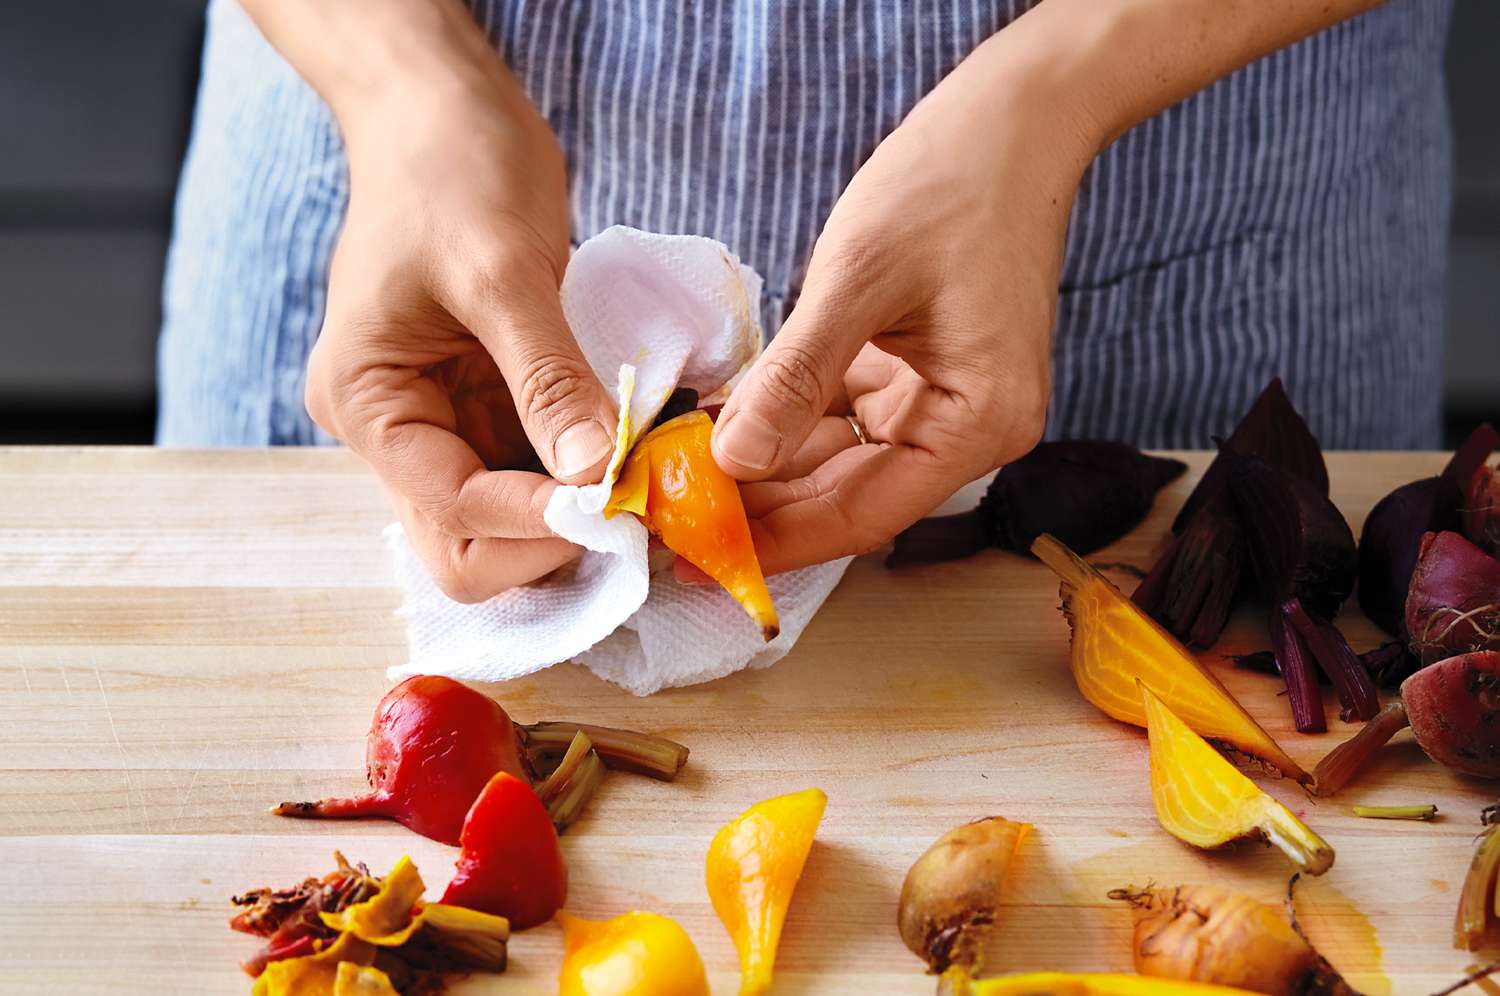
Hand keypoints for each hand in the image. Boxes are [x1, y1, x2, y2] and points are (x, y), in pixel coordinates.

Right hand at [304, 36, 615, 602]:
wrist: (442, 109)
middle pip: (466, 544)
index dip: (539, 520)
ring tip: (649, 484)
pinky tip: (640, 453)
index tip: (624, 504)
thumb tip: (597, 475)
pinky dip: (586, 473)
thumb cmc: (452, 169)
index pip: (451, 509)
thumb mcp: (501, 272)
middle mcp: (397, 431)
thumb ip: (548, 379)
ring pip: (508, 519)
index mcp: (367, 403)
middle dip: (549, 541)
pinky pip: (538, 467)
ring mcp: (445, 422)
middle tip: (634, 511)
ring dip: (576, 515)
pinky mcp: (491, 405)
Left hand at [711, 37, 1097, 574]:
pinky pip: (844, 417)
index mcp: (977, 423)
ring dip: (768, 467)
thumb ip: (795, 379)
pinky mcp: (919, 375)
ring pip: (842, 461)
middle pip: (851, 496)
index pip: (864, 514)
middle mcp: (970, 430)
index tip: (699, 556)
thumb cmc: (947, 187)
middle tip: (674, 521)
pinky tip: (721, 425)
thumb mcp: (858, 281)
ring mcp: (945, 404)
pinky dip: (787, 420)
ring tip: (683, 479)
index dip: (779, 541)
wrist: (1009, 123)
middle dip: (764, 508)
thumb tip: (731, 463)